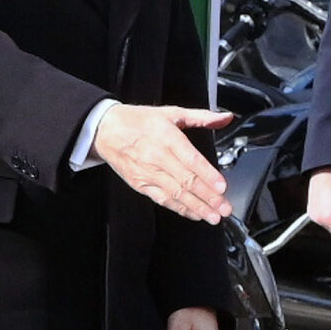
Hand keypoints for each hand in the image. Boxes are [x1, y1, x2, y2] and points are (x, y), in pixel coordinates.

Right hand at [93, 104, 232, 222]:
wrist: (106, 129)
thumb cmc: (139, 121)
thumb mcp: (171, 112)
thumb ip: (201, 117)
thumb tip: (225, 117)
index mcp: (166, 136)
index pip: (191, 159)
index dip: (207, 175)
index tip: (222, 187)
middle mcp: (157, 156)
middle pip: (186, 180)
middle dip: (208, 197)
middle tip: (224, 208)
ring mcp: (147, 172)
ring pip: (176, 193)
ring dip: (197, 207)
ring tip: (213, 216)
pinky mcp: (140, 184)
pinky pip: (162, 199)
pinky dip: (179, 208)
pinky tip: (194, 214)